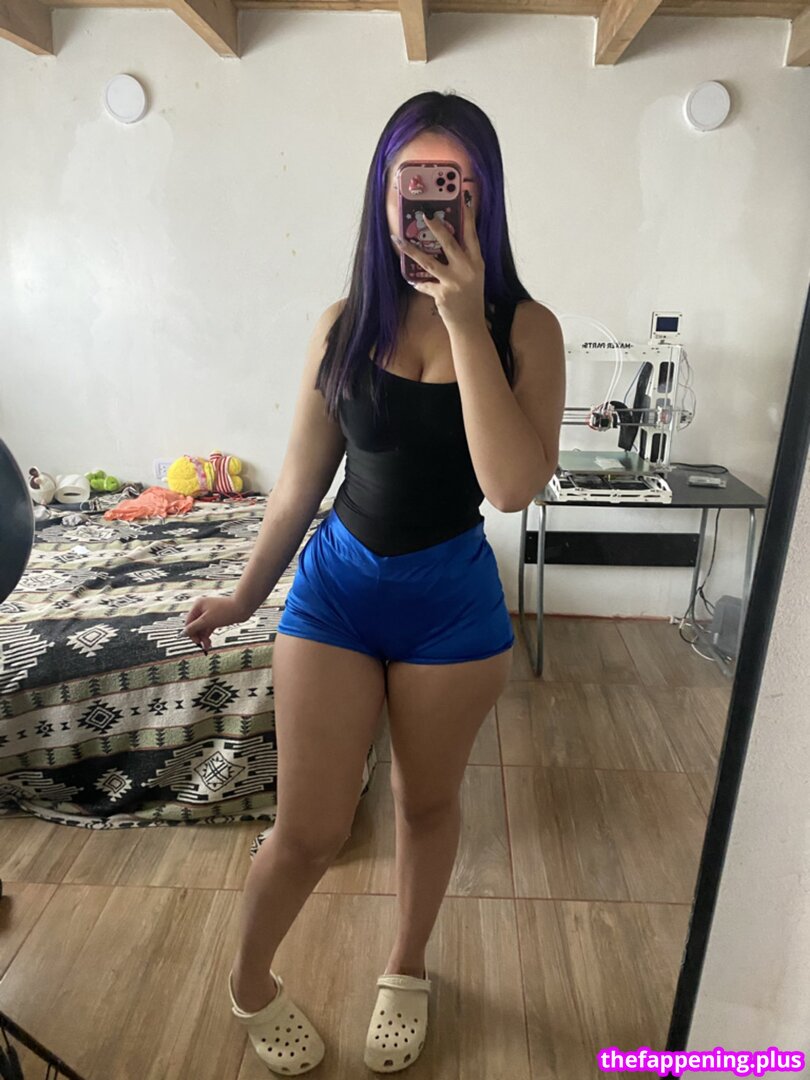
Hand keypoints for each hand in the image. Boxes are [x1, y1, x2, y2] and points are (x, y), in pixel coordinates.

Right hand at [184, 595, 249, 653]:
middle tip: (202, 645)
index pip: (188, 622)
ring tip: (207, 647)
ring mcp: (209, 613)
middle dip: (198, 636)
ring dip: (204, 637)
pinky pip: (209, 627)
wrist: (243, 607)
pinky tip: (209, 643)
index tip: (196, 642)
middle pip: (195, 625)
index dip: (190, 633)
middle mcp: (202, 608)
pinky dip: (208, 634)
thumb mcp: (207, 621)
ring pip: (202, 627)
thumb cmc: (224, 612)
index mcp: (197, 605)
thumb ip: (194, 627)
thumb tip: (183, 633)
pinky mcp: (216, 617)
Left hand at [392, 196, 485, 329]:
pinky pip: (424, 283)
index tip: (463, 202)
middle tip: (425, 215)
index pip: (472, 236)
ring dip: (411, 250)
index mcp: (477, 263)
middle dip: (436, 227)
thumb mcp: (474, 276)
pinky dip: (417, 282)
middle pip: (449, 243)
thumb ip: (465, 259)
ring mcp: (454, 282)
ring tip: (399, 240)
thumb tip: (448, 239)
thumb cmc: (470, 298)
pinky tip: (412, 279)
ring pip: (429, 262)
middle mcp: (467, 270)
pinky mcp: (442, 294)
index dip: (468, 218)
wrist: (469, 324)